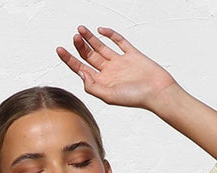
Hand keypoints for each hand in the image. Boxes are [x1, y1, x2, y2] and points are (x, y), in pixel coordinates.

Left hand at [56, 25, 177, 109]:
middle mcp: (109, 72)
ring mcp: (120, 62)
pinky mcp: (131, 54)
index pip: (81, 69)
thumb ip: (93, 87)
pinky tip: (101, 30)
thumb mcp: (109, 96)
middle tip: (74, 37)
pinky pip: (119, 41)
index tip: (59, 49)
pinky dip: (110, 34)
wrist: (157, 91)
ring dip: (90, 38)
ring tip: (80, 29)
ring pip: (101, 47)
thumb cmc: (135, 98)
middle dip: (80, 46)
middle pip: (89, 57)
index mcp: (102, 83)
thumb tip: (81, 73)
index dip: (69, 60)